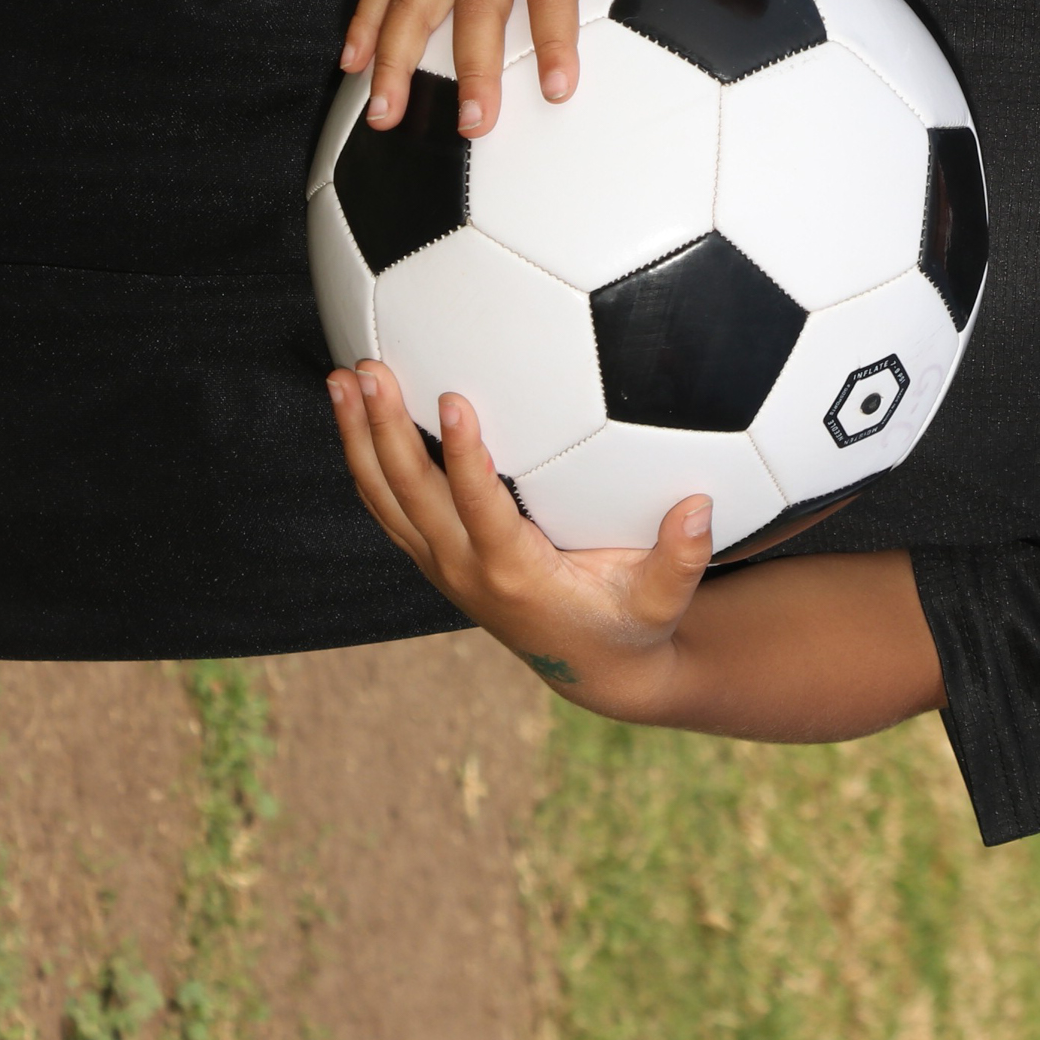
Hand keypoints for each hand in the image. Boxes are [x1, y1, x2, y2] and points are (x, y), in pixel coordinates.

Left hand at [328, 358, 712, 712]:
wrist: (590, 669)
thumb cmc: (631, 624)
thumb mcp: (663, 600)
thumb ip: (682, 558)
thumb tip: (699, 506)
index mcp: (515, 574)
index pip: (479, 508)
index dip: (463, 456)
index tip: (452, 398)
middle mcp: (464, 570)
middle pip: (410, 494)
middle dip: (385, 431)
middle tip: (369, 370)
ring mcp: (441, 565)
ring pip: (383, 498)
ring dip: (356, 439)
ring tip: (340, 380)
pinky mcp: (434, 557)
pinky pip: (386, 505)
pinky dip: (363, 458)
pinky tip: (354, 413)